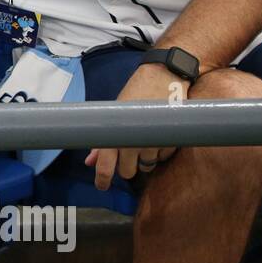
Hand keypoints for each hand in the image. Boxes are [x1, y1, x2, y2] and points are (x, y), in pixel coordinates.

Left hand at [86, 63, 182, 189]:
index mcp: (115, 134)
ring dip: (144, 160)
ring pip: (146, 166)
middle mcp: (133, 142)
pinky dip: (160, 152)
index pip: (106, 166)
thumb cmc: (136, 92)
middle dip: (126, 167)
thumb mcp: (114, 112)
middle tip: (128, 154)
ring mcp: (153, 143)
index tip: (102, 186)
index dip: (103, 180)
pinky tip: (158, 137)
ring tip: (145, 141)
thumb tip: (90, 161)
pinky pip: (164, 157)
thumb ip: (103, 139)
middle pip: (127, 172)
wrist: (164, 76)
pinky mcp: (171, 141)